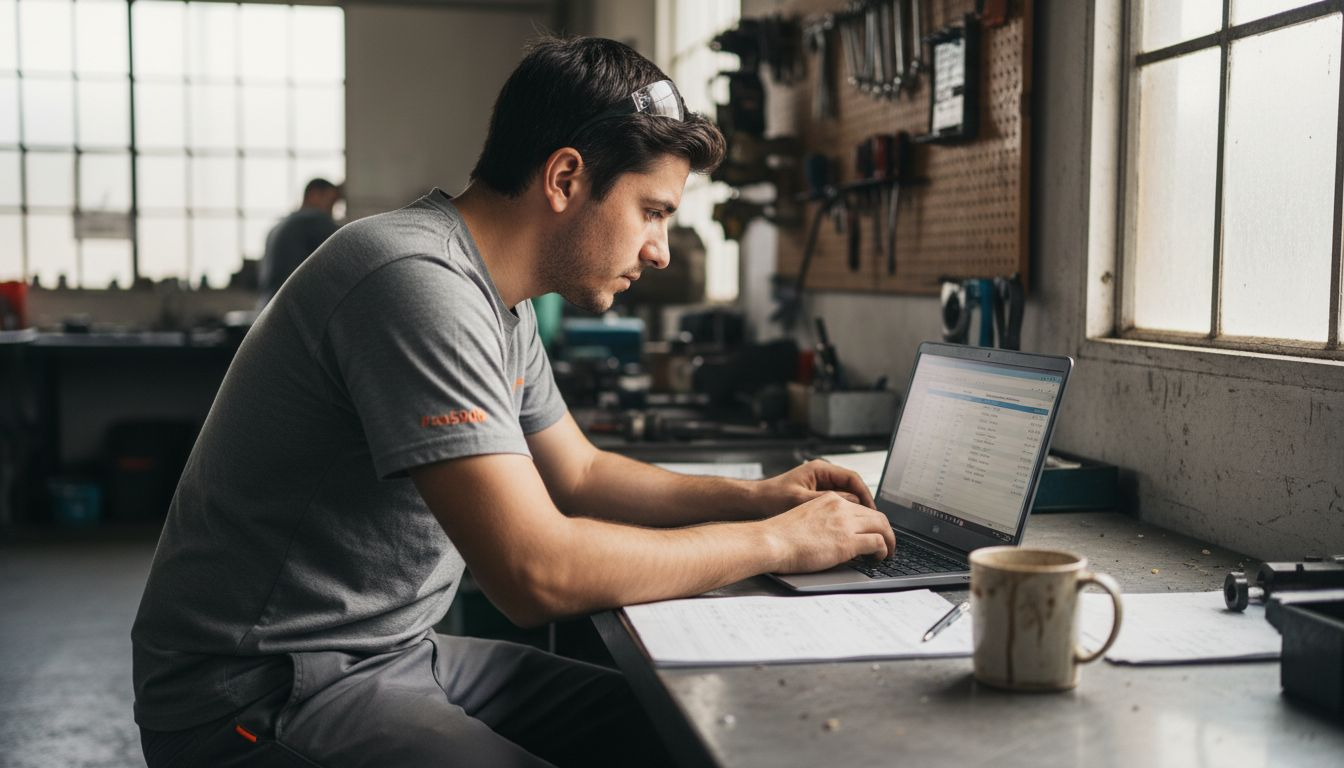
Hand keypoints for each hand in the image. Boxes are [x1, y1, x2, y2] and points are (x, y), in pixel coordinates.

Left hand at [752, 459, 875, 516]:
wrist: (753, 503)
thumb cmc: (771, 498)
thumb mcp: (800, 500)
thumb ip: (827, 501)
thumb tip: (853, 505)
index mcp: (820, 469)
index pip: (853, 479)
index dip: (866, 495)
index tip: (873, 511)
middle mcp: (822, 475)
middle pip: (853, 488)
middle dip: (863, 505)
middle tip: (873, 522)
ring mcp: (819, 486)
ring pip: (846, 498)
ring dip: (854, 512)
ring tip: (862, 528)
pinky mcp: (815, 498)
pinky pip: (836, 505)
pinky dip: (843, 516)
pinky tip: (845, 529)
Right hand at [762, 492, 895, 572]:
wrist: (771, 541)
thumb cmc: (780, 535)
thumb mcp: (805, 518)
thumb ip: (823, 522)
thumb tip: (833, 537)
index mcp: (829, 499)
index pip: (860, 507)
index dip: (871, 521)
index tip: (873, 532)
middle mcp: (840, 507)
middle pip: (876, 515)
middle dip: (886, 530)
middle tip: (888, 543)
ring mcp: (845, 523)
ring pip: (882, 526)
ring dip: (889, 541)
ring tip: (887, 553)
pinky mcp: (847, 541)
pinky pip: (878, 542)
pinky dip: (883, 550)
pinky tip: (878, 558)